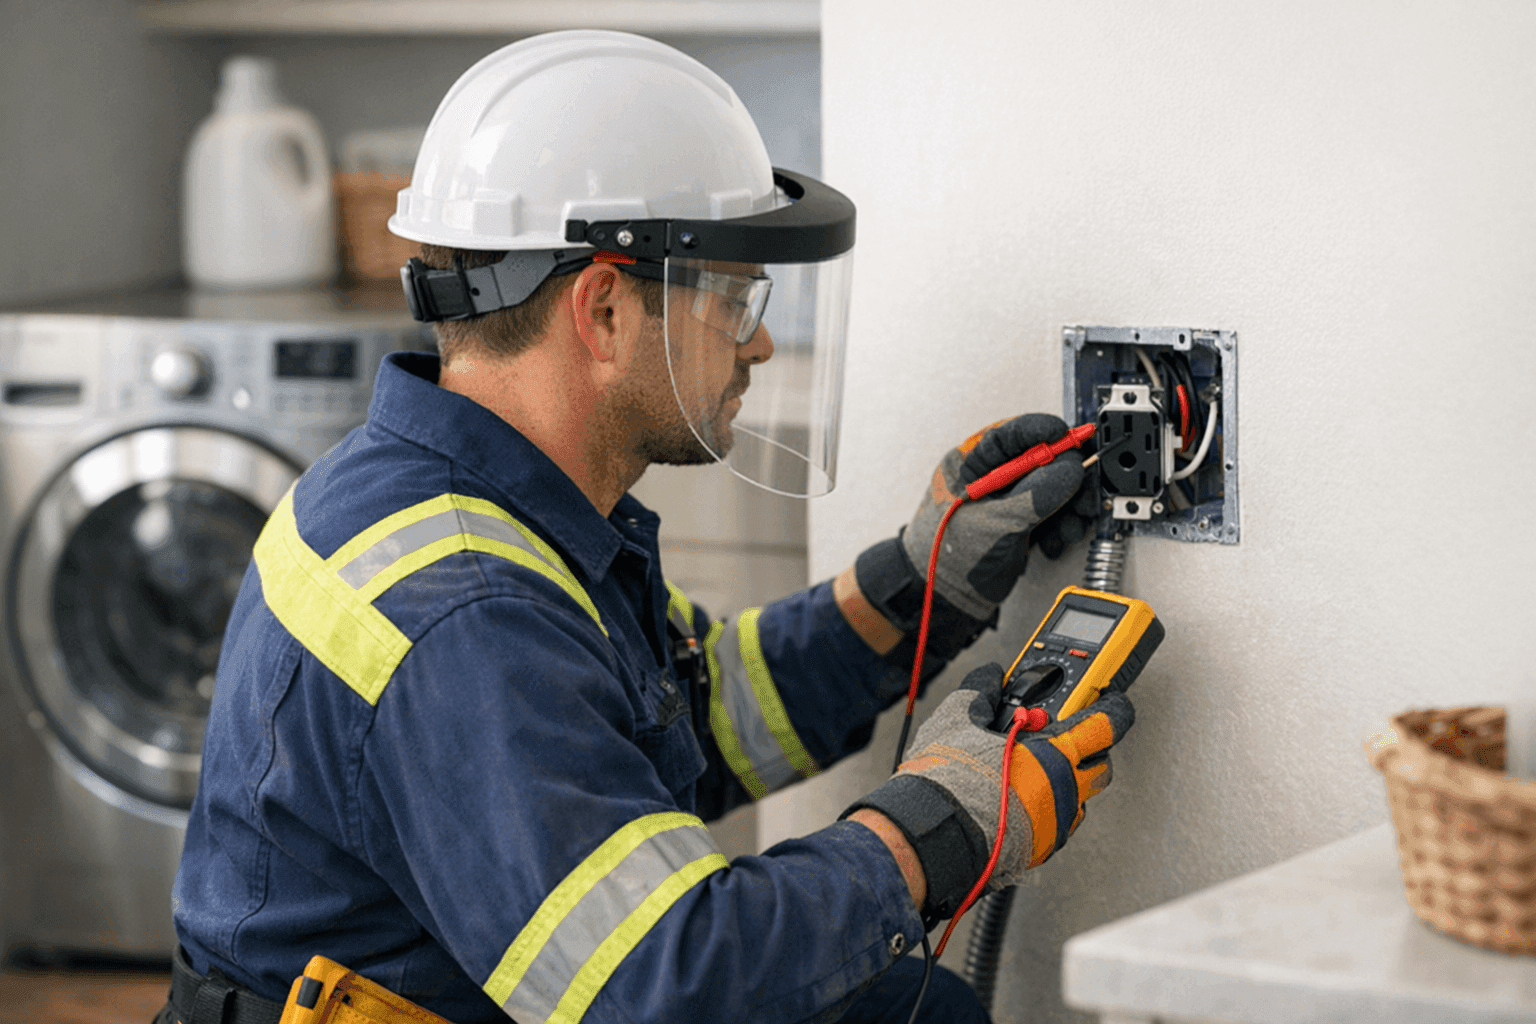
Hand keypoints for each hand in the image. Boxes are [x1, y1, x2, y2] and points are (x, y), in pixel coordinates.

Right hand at [846, 663, 1133, 917]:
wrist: (928, 834)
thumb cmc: (946, 781)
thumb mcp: (957, 718)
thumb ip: (981, 691)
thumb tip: (990, 677)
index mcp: (1054, 755)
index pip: (1105, 726)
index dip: (1112, 709)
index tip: (1111, 702)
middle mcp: (1063, 792)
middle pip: (1101, 766)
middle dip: (1090, 748)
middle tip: (1066, 735)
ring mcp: (1054, 825)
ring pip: (1079, 798)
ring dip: (1066, 781)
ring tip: (1034, 769)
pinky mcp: (1038, 850)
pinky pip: (1056, 824)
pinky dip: (1045, 808)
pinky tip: (1018, 798)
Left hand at [902, 414, 1093, 621]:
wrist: (945, 601)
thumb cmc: (944, 560)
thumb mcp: (993, 524)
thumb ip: (1032, 496)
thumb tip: (1068, 470)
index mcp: (971, 464)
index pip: (1012, 434)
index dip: (1044, 433)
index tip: (1071, 437)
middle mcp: (992, 477)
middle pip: (1042, 460)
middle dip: (1068, 478)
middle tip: (1081, 494)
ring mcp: (1009, 499)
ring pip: (1054, 487)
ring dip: (1070, 507)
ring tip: (1071, 527)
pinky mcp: (1022, 522)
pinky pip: (1054, 512)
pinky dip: (1063, 525)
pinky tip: (1058, 541)